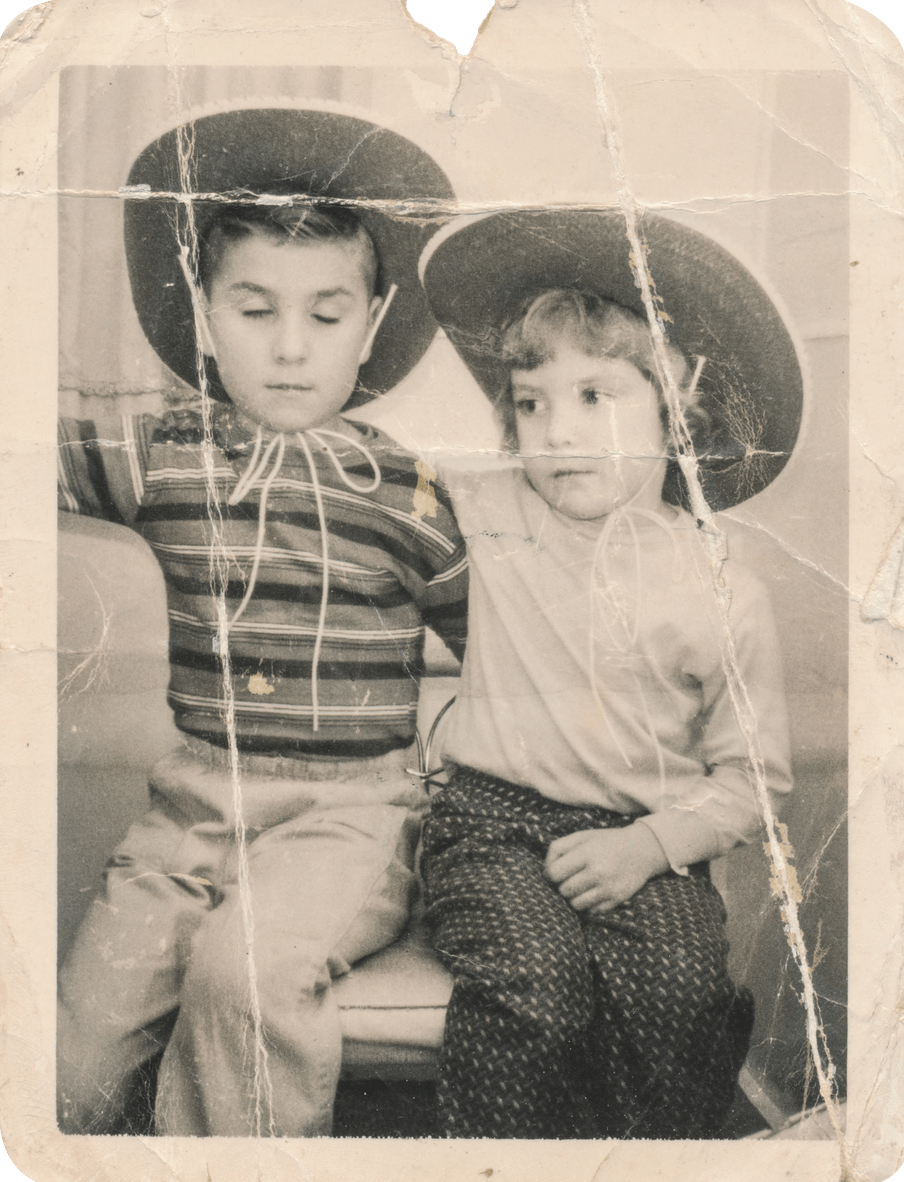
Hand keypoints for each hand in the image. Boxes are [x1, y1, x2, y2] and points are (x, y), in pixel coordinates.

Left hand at [544, 823, 669, 914]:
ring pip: (575, 905)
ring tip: (581, 886)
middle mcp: (598, 871)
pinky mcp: (617, 900)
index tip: (557, 871)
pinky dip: (588, 905)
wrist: (642, 850)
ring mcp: (608, 888)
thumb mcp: (582, 836)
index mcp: (587, 852)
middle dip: (563, 886)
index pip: (553, 873)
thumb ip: (558, 848)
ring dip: (574, 897)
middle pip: (564, 891)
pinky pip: (591, 912)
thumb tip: (545, 871)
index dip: (551, 874)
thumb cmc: (606, 842)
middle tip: (571, 878)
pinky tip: (593, 893)